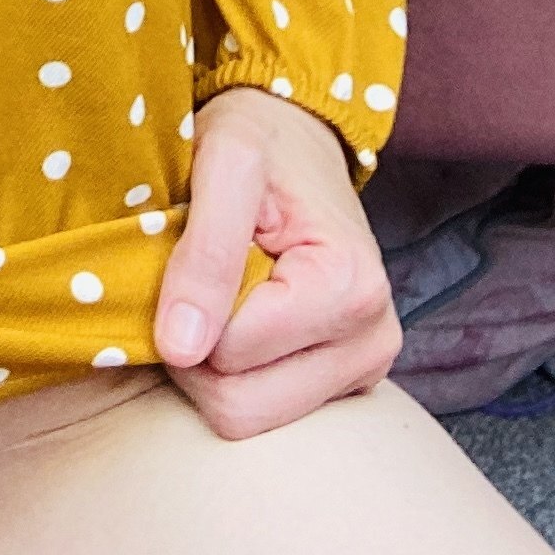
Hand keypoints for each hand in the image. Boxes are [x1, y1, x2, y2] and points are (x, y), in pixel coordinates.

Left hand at [150, 87, 401, 433]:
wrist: (296, 136)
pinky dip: (231, 371)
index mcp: (351, 289)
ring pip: (246, 418)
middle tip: (193, 284)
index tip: (189, 254)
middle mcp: (373, 342)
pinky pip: (261, 412)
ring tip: (217, 295)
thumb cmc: (261, 138)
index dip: (187, 311)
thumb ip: (205, 252)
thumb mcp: (226, 163)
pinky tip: (235, 319)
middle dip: (196, 352)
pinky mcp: (341, 383)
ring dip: (210, 362)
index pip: (228, 356)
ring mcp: (361, 370)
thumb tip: (181, 348)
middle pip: (240, 408)